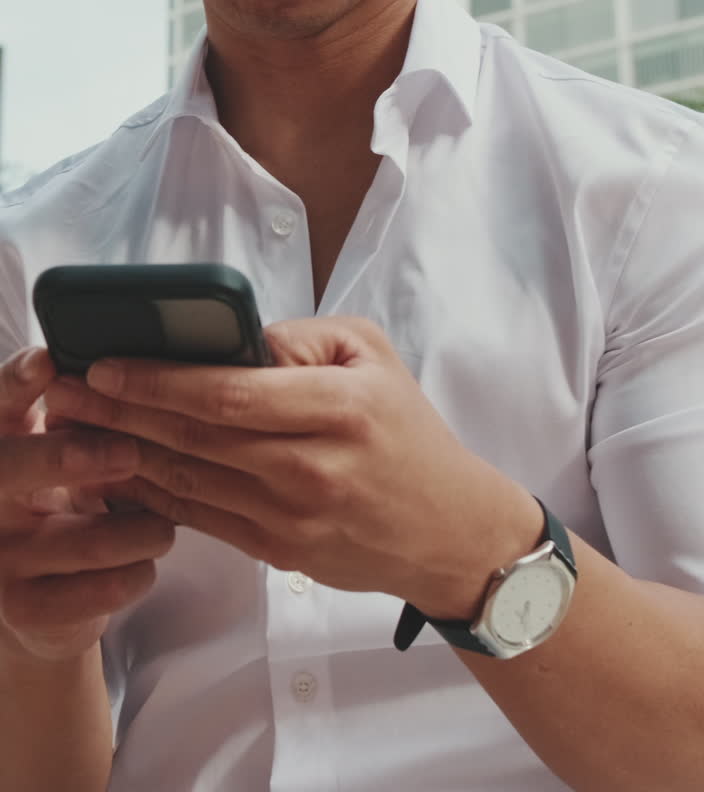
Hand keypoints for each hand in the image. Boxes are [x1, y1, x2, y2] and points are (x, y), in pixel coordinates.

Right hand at [0, 350, 174, 663]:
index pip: (0, 403)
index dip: (17, 380)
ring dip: (139, 531)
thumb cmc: (60, 495)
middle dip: (68, 456)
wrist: (40, 594)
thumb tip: (128, 370)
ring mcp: (0, 557)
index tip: (47, 361)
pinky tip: (145, 563)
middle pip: (8, 468)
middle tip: (127, 451)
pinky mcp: (26, 607)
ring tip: (162, 526)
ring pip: (79, 539)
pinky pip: (97, 590)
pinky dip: (135, 574)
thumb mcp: (58, 447)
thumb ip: (77, 412)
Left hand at [44, 319, 539, 617]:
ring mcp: (292, 519)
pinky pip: (203, 519)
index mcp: (339, 408)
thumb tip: (227, 341)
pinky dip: (155, 494)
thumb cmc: (407, 431)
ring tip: (80, 425)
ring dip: (127, 452)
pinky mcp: (279, 552)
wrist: (446, 528)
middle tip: (67, 390)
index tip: (107, 364)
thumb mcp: (371, 355)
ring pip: (190, 482)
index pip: (231, 394)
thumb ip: (298, 340)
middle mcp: (312, 467)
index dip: (161, 380)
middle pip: (197, 438)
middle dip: (122, 412)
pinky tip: (121, 471)